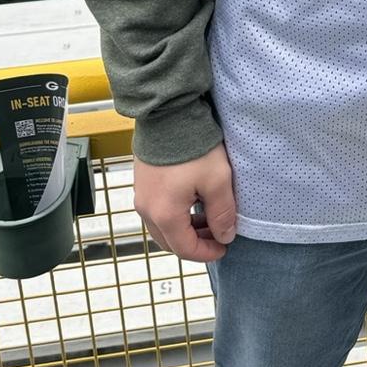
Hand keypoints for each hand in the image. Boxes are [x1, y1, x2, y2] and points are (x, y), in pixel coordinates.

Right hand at [133, 141, 236, 262]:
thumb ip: (222, 213)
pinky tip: (193, 202)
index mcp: (165, 214)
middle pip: (170, 241)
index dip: (207, 252)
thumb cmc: (194, 147)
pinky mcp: (142, 182)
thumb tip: (225, 236)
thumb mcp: (217, 180)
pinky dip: (175, 215)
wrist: (169, 114)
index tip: (225, 247)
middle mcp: (147, 209)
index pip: (185, 249)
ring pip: (162, 226)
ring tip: (209, 217)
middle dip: (195, 243)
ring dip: (185, 228)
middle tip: (218, 235)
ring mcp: (141, 195)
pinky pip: (157, 210)